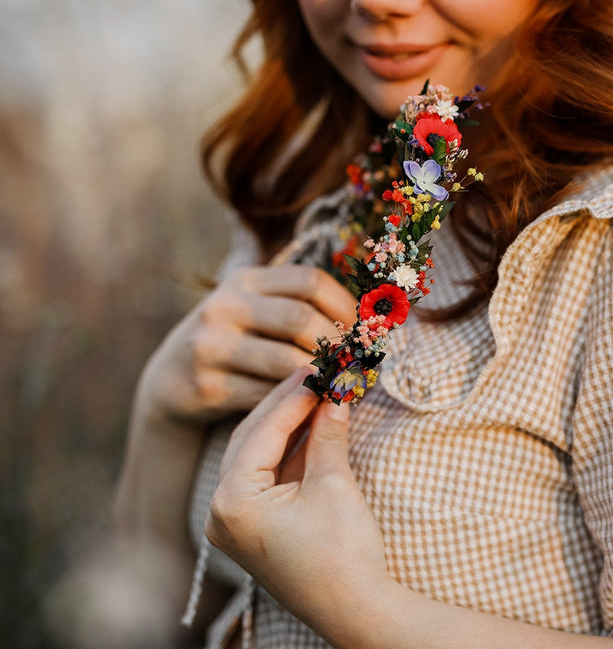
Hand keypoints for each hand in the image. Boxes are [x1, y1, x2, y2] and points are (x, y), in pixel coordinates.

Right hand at [135, 265, 357, 424]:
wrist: (170, 381)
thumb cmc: (236, 343)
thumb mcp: (257, 309)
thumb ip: (300, 306)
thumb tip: (371, 320)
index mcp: (244, 279)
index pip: (310, 281)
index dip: (345, 306)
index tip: (364, 330)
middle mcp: (224, 306)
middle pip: (301, 319)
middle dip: (338, 345)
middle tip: (358, 364)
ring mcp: (210, 346)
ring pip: (287, 363)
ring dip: (324, 378)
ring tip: (344, 385)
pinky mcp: (206, 386)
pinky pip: (268, 396)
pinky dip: (298, 403)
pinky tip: (315, 405)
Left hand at [205, 371, 390, 634]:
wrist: (356, 612)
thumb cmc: (343, 554)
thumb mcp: (334, 485)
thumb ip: (328, 435)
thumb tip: (334, 394)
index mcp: (231, 501)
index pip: (260, 431)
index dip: (292, 397)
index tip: (317, 368)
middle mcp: (221, 512)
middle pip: (250, 439)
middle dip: (285, 406)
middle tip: (315, 374)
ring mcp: (235, 523)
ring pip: (257, 456)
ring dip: (288, 426)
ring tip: (319, 394)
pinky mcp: (255, 529)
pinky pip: (266, 477)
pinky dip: (290, 451)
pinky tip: (313, 426)